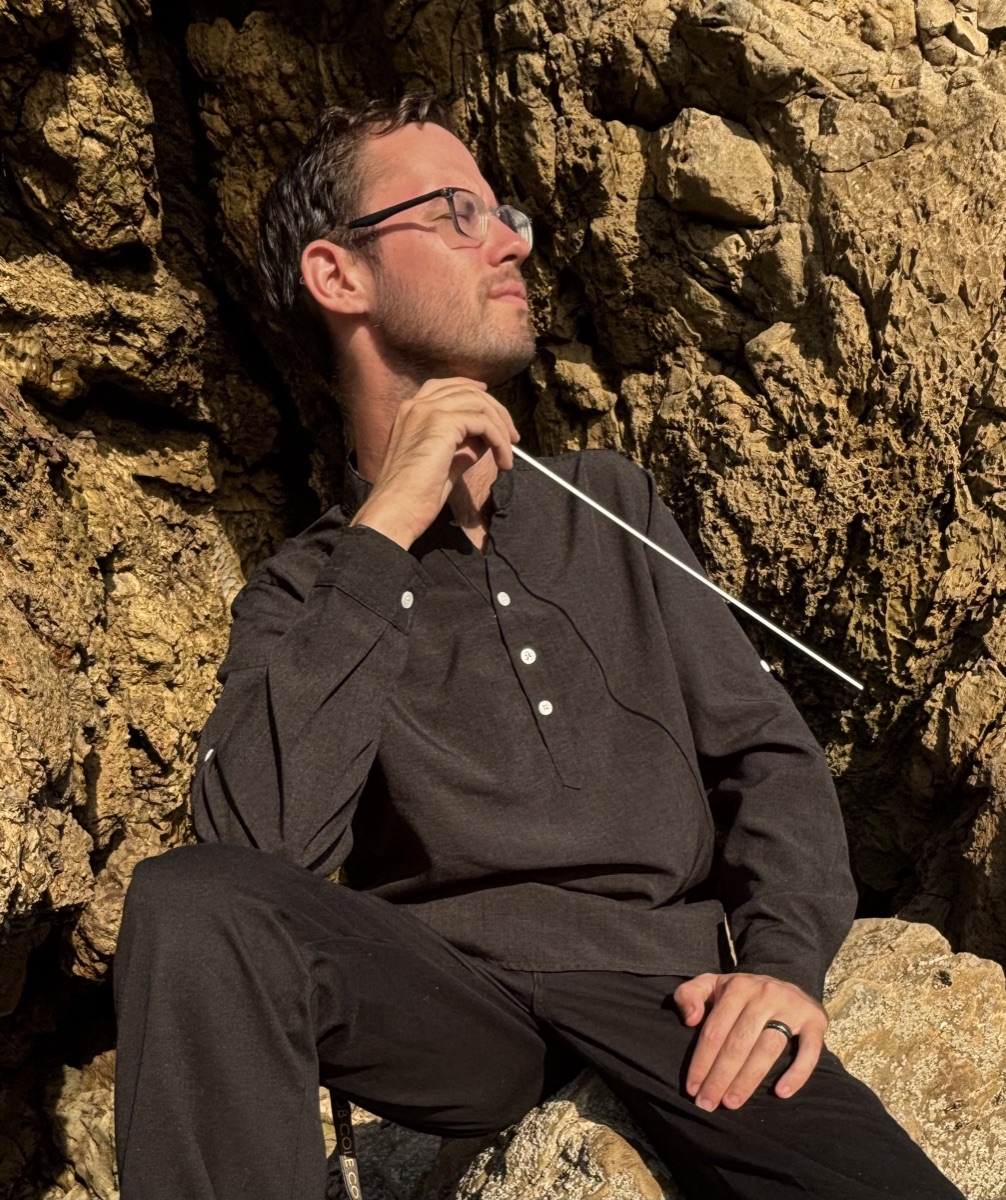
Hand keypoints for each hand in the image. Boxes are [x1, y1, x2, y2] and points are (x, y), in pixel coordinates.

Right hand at [350, 377, 518, 549]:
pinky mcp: (441, 423)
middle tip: (512, 437)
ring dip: (501, 427)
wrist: (396, 510)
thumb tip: (487, 438)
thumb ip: (462, 445)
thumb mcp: (443, 462)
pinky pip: (484, 423)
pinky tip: (503, 462)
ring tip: (508, 455)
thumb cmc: (414, 495)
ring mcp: (427, 411)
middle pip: (467, 390)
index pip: (446, 386)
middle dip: (496, 411)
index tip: (493, 405)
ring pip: (479, 404)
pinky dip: (499, 441)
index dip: (472, 390)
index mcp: (410, 412)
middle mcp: (416, 405)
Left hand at [673, 972, 826, 1111]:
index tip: (693, 1088)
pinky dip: (797, 1073)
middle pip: (738, 1043)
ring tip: (732, 1102)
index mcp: (736, 987)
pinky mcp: (815, 1021)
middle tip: (708, 1104)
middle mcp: (764, 995)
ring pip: (768, 1049)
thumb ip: (689, 994)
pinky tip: (781, 1093)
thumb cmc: (742, 993)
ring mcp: (791, 1007)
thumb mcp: (712, 984)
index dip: (702, 1061)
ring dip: (748, 1079)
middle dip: (720, 1077)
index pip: (715, 1030)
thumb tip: (690, 1019)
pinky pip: (809, 1051)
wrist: (788, 982)